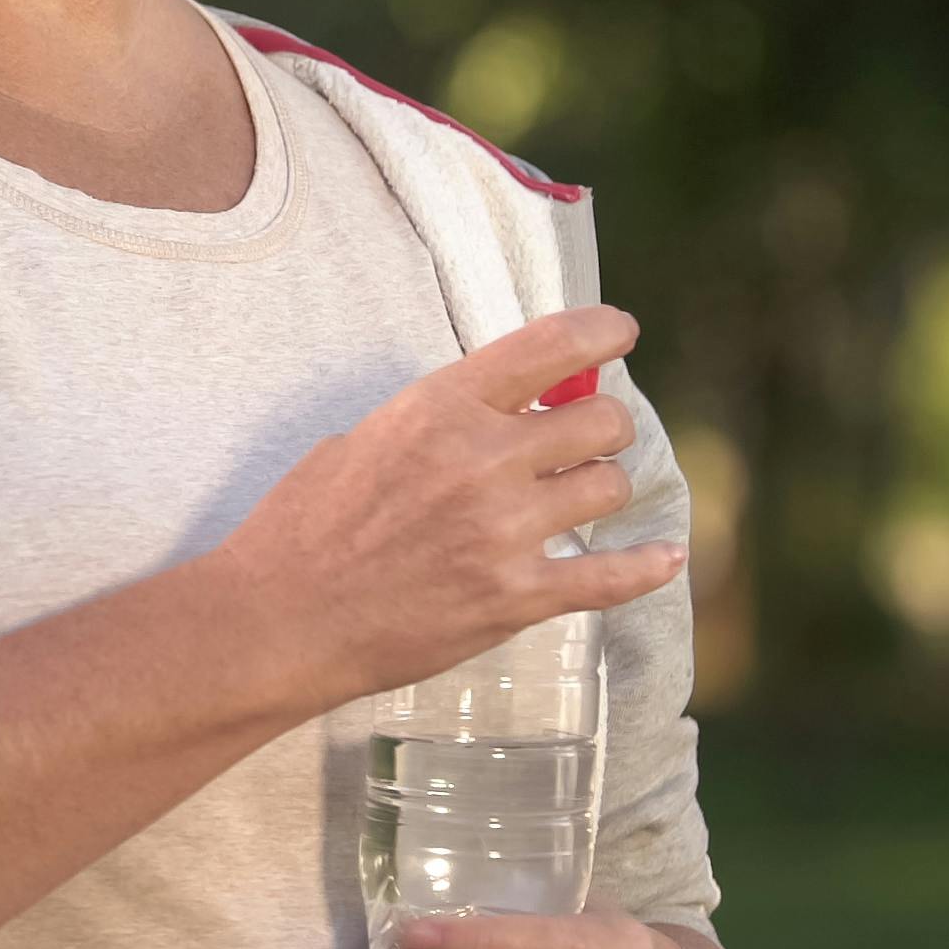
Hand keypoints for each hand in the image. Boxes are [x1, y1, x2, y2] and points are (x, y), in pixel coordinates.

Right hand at [212, 305, 681, 703]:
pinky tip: (666, 558)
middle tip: (585, 440)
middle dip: (603, 426)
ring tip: (580, 497)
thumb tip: (497, 410)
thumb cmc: (305, 526)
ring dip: (602, 487)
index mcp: (440, 408)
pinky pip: (609, 577)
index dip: (603, 331)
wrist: (281, 617)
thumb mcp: (364, 438)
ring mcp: (504, 531)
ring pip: (609, 487)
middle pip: (600, 419)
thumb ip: (438, 420)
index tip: (622, 331)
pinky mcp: (514, 597)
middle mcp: (483, 460)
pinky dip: (647, 567)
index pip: (550, 347)